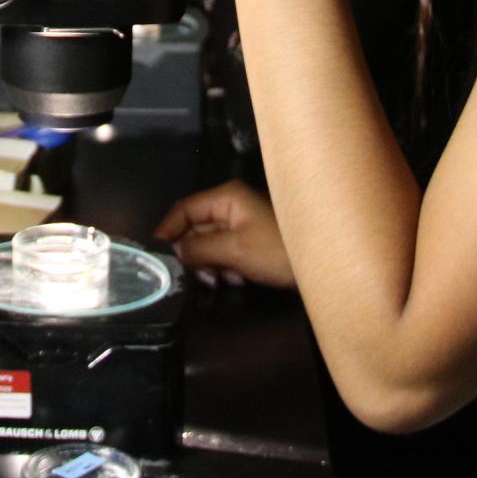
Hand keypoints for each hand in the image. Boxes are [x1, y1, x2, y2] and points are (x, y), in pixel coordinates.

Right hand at [154, 181, 294, 288]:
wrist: (320, 267)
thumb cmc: (277, 251)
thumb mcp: (234, 249)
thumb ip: (199, 248)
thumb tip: (173, 250)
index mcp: (227, 198)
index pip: (185, 209)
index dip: (168, 229)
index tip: (156, 252)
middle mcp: (231, 206)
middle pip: (195, 229)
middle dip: (194, 254)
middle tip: (199, 275)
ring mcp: (241, 225)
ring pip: (208, 245)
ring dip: (210, 265)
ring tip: (223, 280)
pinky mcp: (249, 242)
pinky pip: (224, 254)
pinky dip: (225, 268)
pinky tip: (236, 279)